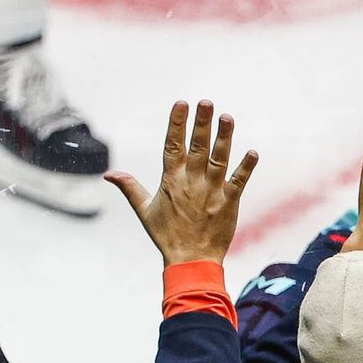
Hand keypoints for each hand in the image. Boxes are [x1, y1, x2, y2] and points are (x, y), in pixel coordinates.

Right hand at [107, 100, 257, 265]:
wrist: (190, 260)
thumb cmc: (167, 236)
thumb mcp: (144, 211)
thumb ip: (130, 188)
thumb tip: (109, 174)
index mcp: (171, 181)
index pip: (172, 145)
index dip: (176, 123)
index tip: (180, 103)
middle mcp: (191, 182)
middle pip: (197, 147)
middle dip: (200, 123)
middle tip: (205, 101)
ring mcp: (211, 191)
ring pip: (219, 159)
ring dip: (224, 138)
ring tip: (227, 117)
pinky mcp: (228, 203)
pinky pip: (239, 182)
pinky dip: (246, 168)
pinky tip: (253, 152)